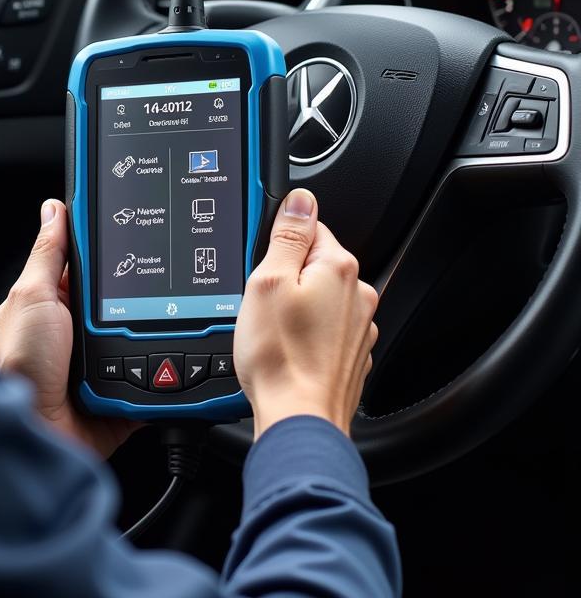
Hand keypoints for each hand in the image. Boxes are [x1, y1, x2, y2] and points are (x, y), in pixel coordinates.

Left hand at [0, 200, 140, 458]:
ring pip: (144, 338)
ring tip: (158, 331)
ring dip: (152, 336)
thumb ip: (49, 254)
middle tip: (160, 282)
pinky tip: (167, 364)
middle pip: (124, 301)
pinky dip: (163, 374)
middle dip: (140, 296)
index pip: (91, 267)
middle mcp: (78, 334)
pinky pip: (154, 381)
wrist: (32, 435)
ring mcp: (102, 366)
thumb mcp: (32, 297)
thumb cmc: (17, 367)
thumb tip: (54, 208)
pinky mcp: (122, 398)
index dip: (112, 250)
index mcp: (54, 304)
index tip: (141, 227)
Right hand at [234, 189, 377, 439]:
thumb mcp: (267, 281)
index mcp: (338, 267)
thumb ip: (287, 235)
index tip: (262, 262)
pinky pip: (325, 329)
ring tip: (272, 331)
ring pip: (319, 298)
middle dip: (286, 276)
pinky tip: (286, 350)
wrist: (299, 420)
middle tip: (261, 300)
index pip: (308, 226)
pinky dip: (306, 334)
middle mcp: (358, 294)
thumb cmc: (281, 357)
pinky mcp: (352, 355)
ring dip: (297, 306)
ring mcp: (359, 327)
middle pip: (314, 264)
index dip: (277, 242)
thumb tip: (301, 200)